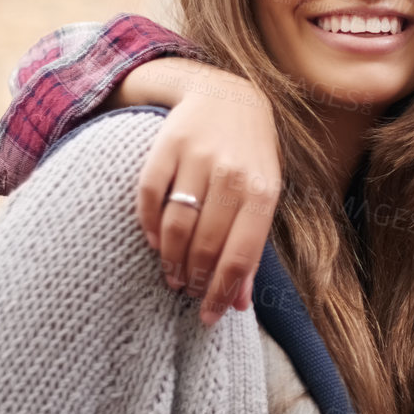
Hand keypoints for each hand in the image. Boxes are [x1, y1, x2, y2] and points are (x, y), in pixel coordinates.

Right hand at [124, 59, 281, 325]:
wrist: (228, 96)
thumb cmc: (250, 158)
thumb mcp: (263, 197)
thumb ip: (251, 248)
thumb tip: (237, 304)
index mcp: (263, 191)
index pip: (240, 255)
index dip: (221, 292)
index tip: (209, 317)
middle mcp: (232, 175)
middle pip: (205, 244)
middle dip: (194, 278)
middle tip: (186, 292)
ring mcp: (198, 158)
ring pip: (176, 225)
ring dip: (170, 259)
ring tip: (171, 275)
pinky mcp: (166, 145)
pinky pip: (150, 197)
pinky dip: (150, 226)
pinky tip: (156, 242)